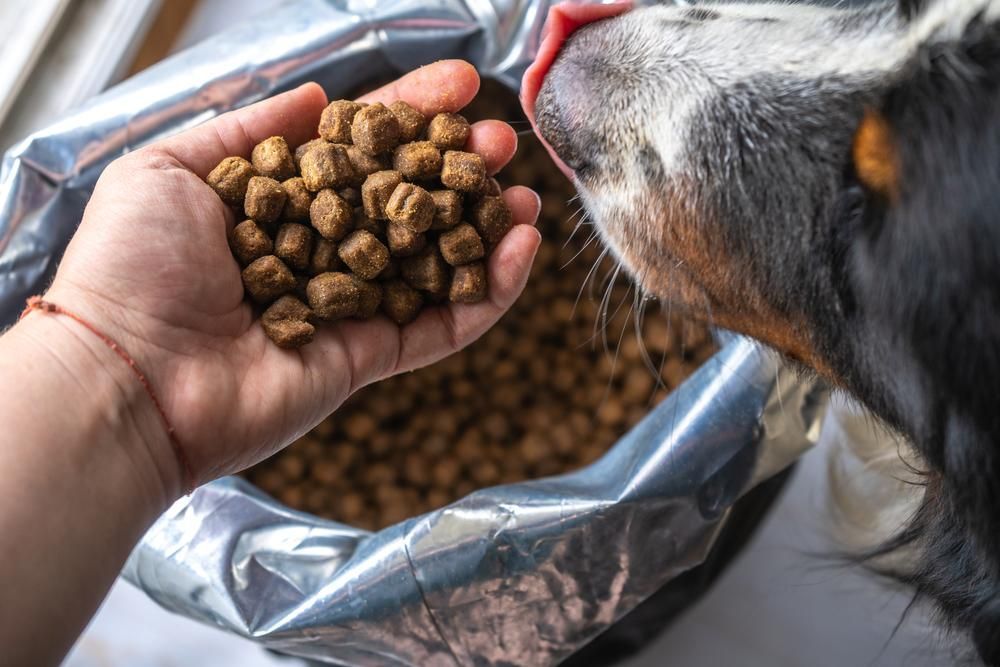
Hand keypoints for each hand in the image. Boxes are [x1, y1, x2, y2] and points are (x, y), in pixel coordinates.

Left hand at [45, 61, 541, 493]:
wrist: (124, 378)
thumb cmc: (130, 268)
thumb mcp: (171, 167)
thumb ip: (251, 127)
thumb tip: (317, 95)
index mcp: (276, 203)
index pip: (358, 149)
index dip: (409, 117)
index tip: (459, 84)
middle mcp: (317, 252)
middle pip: (405, 203)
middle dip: (456, 169)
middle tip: (502, 140)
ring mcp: (346, 307)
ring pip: (433, 265)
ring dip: (484, 229)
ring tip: (525, 196)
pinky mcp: (366, 358)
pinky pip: (440, 326)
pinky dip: (487, 293)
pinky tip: (519, 250)